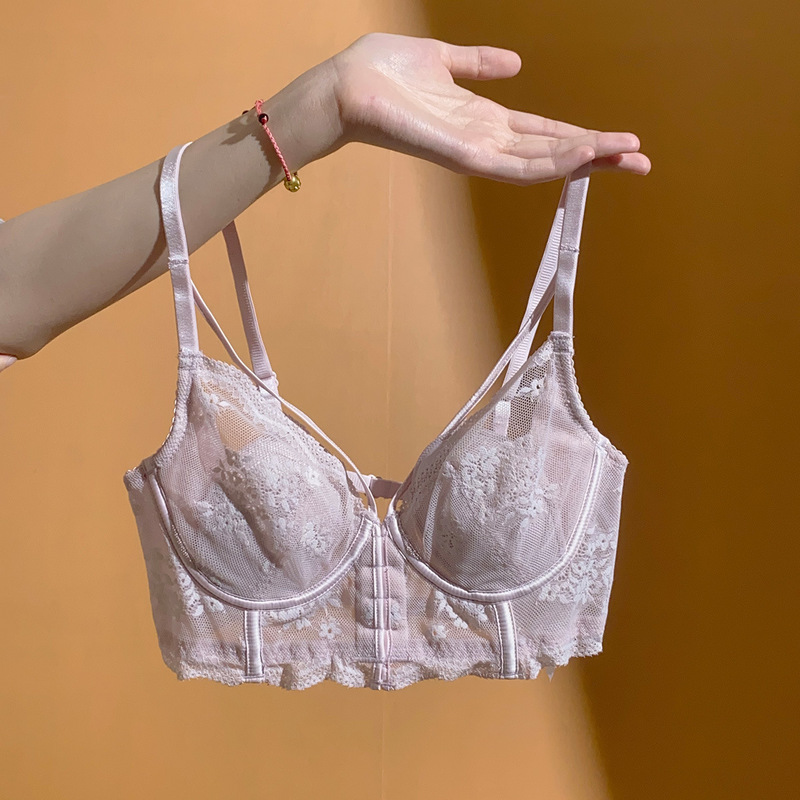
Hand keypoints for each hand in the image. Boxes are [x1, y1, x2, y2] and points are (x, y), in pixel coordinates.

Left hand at [330, 32, 649, 184]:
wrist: (344, 86)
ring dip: (583, 161)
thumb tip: (515, 63)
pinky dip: (548, 162)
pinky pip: (511, 164)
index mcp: (484, 119)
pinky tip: (580, 155)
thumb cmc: (384, 74)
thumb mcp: (443, 60)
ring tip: (625, 156)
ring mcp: (474, 152)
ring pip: (540, 163)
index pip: (543, 133)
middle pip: (550, 153)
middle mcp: (484, 141)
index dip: (581, 137)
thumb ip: (479, 64)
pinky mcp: (460, 155)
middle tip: (642, 159)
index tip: (620, 139)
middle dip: (596, 157)